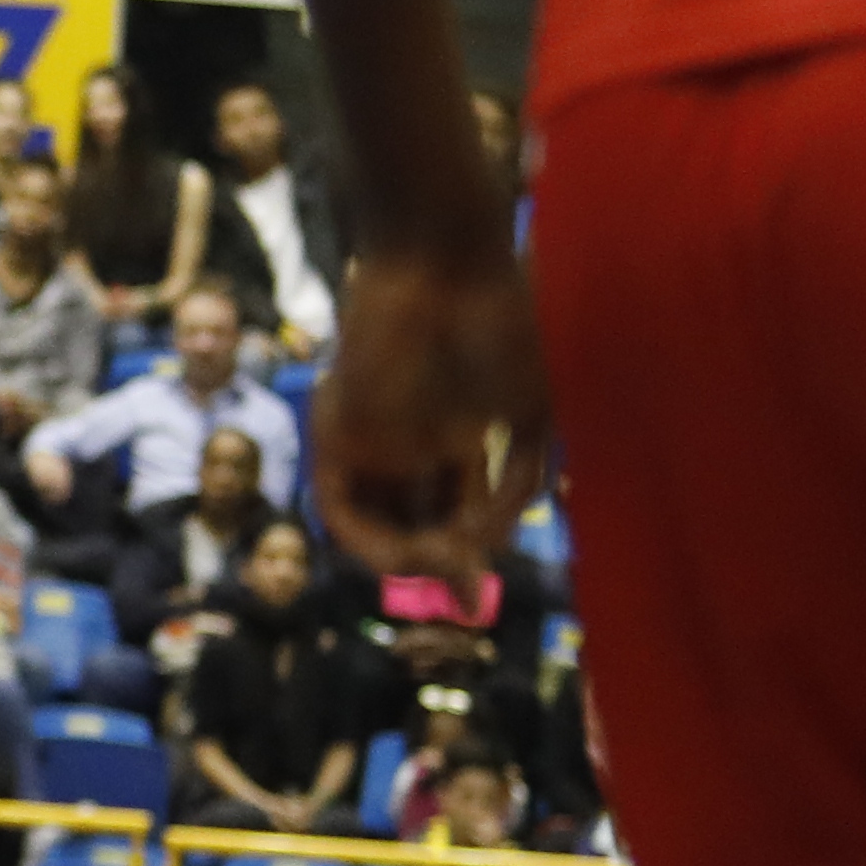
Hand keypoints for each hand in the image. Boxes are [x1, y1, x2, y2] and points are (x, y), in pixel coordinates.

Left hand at [313, 239, 544, 579]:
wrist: (445, 263)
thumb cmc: (500, 326)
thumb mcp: (529, 418)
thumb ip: (514, 486)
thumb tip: (486, 547)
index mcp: (459, 435)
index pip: (457, 512)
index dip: (472, 557)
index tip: (484, 598)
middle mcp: (412, 445)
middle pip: (418, 528)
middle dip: (442, 571)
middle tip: (469, 602)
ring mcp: (374, 440)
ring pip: (379, 525)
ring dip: (407, 562)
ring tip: (447, 567)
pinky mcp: (336, 430)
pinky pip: (340, 507)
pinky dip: (368, 540)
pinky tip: (408, 554)